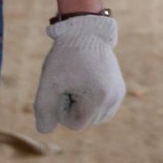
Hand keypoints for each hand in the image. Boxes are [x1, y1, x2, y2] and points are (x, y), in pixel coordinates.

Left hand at [33, 15, 125, 133]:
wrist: (85, 31)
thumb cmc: (66, 56)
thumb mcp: (49, 83)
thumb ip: (43, 110)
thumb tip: (44, 131)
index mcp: (99, 99)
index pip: (74, 124)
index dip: (62, 107)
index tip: (62, 86)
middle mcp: (114, 100)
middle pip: (84, 121)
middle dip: (72, 105)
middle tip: (70, 80)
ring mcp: (118, 95)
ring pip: (93, 117)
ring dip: (81, 104)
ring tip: (79, 81)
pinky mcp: (119, 90)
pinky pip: (101, 109)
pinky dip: (90, 101)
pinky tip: (86, 83)